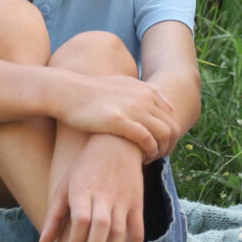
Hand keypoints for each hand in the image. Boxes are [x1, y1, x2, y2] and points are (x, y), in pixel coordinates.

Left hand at [39, 133, 147, 241]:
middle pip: (102, 228)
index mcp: (83, 190)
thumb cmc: (85, 167)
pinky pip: (138, 230)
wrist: (118, 143)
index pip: (81, 219)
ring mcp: (123, 200)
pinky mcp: (137, 203)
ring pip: (120, 232)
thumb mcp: (65, 185)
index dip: (76, 241)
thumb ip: (55, 215)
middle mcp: (105, 195)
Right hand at [56, 73, 179, 158]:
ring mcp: (134, 108)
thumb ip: (141, 89)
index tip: (159, 145)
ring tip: (149, 159)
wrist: (69, 92)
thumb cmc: (92, 92)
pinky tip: (141, 158)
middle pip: (172, 127)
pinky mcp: (120, 121)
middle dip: (169, 145)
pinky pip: (147, 140)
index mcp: (146, 90)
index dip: (169, 134)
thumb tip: (156, 96)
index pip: (172, 116)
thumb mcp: (121, 83)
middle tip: (157, 157)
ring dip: (161, 150)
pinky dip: (149, 152)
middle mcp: (144, 98)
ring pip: (163, 134)